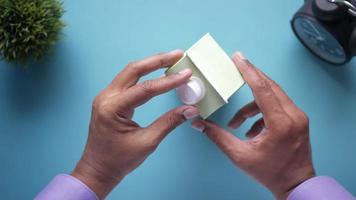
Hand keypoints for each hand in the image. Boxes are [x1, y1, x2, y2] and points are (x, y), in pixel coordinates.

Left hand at [72, 50, 198, 198]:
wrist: (98, 169)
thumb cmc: (118, 160)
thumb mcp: (147, 142)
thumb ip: (169, 122)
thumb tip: (190, 110)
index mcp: (112, 108)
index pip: (145, 89)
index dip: (168, 81)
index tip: (186, 75)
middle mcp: (106, 97)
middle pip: (134, 70)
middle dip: (157, 61)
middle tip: (178, 55)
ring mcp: (106, 96)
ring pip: (130, 72)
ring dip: (151, 64)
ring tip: (171, 60)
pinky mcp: (110, 99)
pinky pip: (128, 81)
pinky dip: (144, 74)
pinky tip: (156, 72)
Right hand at [192, 52, 314, 199]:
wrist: (295, 185)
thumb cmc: (270, 173)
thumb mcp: (239, 156)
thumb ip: (217, 136)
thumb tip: (199, 124)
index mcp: (281, 123)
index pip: (263, 89)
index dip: (248, 72)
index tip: (238, 58)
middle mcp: (294, 116)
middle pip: (270, 86)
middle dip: (251, 76)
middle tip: (236, 67)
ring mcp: (299, 117)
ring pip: (274, 95)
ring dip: (252, 104)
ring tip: (237, 122)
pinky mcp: (298, 120)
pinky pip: (277, 105)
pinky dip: (261, 111)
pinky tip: (252, 130)